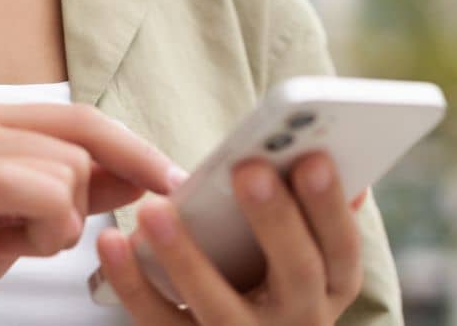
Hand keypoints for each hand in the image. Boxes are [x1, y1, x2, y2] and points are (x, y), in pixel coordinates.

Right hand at [0, 100, 180, 325]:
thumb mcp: (10, 224)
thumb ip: (64, 193)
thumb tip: (135, 175)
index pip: (76, 116)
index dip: (130, 146)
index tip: (170, 178)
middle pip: (82, 137)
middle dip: (104, 190)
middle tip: (82, 229)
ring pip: (68, 169)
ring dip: (63, 222)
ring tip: (17, 245)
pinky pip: (43, 190)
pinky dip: (48, 226)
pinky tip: (19, 246)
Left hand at [92, 150, 367, 324]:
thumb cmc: (272, 277)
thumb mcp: (307, 252)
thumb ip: (309, 207)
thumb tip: (325, 148)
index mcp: (330, 285)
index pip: (342, 245)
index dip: (330, 204)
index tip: (312, 158)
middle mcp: (299, 319)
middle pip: (295, 272)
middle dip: (274, 219)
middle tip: (248, 170)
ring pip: (219, 306)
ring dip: (186, 257)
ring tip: (156, 209)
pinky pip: (160, 322)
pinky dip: (133, 284)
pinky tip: (114, 243)